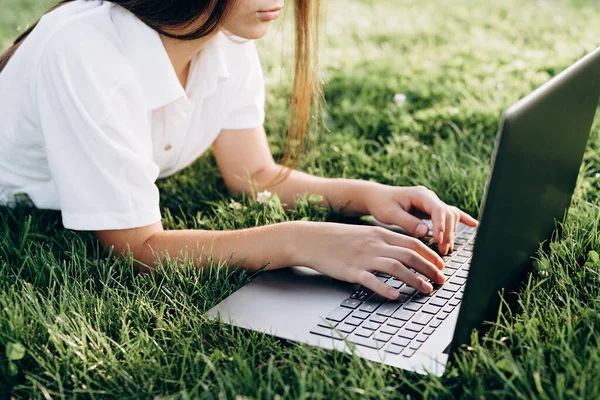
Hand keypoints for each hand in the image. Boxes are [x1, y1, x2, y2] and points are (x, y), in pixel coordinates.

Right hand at [290, 221, 446, 298]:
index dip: (431, 255)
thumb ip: (385, 241)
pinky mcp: (351, 271)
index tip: (441, 266)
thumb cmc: (339, 238)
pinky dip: (385, 288)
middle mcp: (375, 244)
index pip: (413, 243)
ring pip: (396, 267)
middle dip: (430, 269)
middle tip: (441, 281)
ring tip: (426, 290)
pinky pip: (371, 280)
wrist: (312, 239)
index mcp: (380, 234)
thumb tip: (406, 252)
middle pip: (410, 255)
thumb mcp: (365, 234)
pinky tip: (395, 296)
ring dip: (415, 280)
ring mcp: (363, 257)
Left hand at [363, 184, 477, 254]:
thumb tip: (425, 232)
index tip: (438, 241)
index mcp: (420, 195)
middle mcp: (429, 197)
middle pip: (448, 214)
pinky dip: (462, 219)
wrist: (377, 197)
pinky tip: (474, 225)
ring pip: (450, 216)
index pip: (438, 210)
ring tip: (446, 249)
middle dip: (448, 233)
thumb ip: (408, 222)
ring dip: (451, 232)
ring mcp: (432, 203)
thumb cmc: (382, 204)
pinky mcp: (431, 210)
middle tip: (443, 251)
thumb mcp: (391, 213)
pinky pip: (449, 214)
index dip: (441, 226)